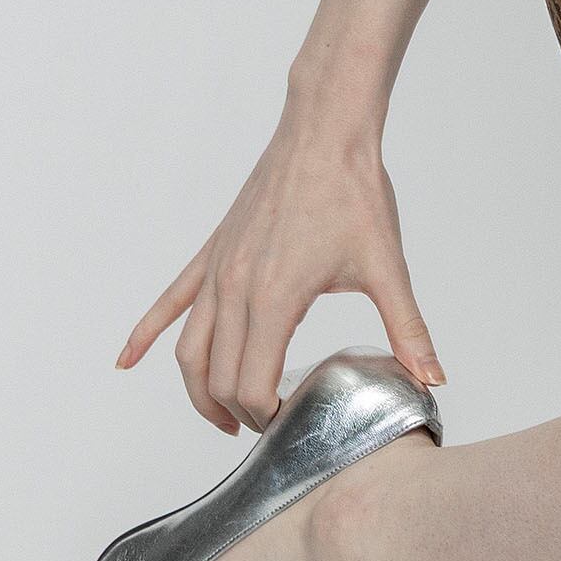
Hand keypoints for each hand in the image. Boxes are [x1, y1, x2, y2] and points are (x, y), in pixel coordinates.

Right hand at [116, 93, 446, 434]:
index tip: (294, 425)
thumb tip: (433, 377)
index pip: (252, 386)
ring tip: (224, 417)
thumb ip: (409, 330)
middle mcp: (234, 288)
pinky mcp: (212, 253)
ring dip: (199, 391)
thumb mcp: (388, 268)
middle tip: (271, 428)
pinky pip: (169, 303)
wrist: (325, 133)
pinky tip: (126, 361)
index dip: (269, 418)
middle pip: (217, 377)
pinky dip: (145, 336)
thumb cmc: (354, 193)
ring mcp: (217, 270)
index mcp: (274, 298)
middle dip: (239, 413)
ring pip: (189, 350)